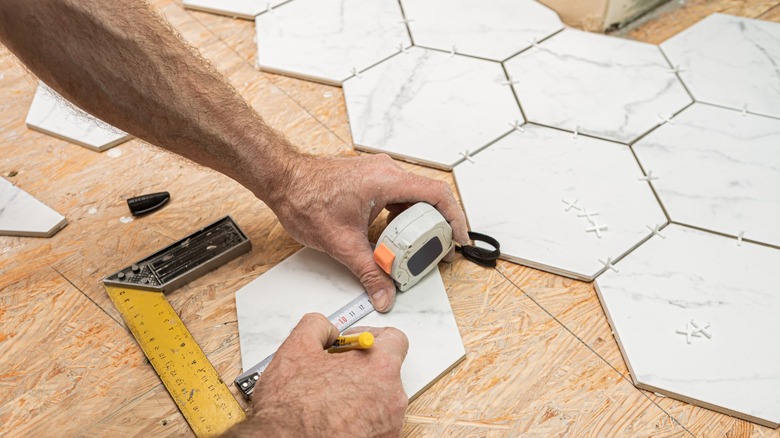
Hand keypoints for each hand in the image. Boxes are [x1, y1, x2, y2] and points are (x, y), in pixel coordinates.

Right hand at [226, 314, 408, 436]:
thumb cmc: (291, 410)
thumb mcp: (296, 348)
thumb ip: (319, 326)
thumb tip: (327, 329)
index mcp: (380, 367)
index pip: (394, 339)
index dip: (369, 336)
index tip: (352, 344)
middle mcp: (392, 398)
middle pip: (385, 370)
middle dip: (359, 368)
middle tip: (331, 372)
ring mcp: (389, 425)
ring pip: (378, 399)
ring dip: (357, 394)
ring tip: (326, 400)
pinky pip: (373, 423)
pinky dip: (356, 419)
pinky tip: (331, 418)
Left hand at [265, 153, 468, 311]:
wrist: (281, 180)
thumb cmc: (305, 198)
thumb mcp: (342, 244)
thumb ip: (368, 273)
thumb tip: (384, 294)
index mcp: (387, 180)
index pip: (437, 196)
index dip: (455, 219)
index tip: (460, 239)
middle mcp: (386, 172)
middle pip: (428, 198)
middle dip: (436, 227)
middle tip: (438, 252)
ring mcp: (378, 173)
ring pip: (412, 198)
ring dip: (418, 223)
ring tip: (416, 249)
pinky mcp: (369, 179)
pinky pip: (397, 196)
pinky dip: (402, 217)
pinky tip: (392, 237)